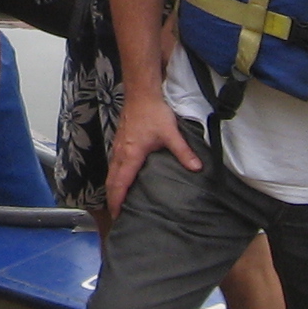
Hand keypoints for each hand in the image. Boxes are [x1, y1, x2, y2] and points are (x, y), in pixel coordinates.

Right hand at [106, 84, 200, 221]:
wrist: (141, 94)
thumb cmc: (153, 112)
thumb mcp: (171, 133)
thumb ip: (183, 152)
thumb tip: (197, 168)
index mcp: (131, 154)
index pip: (120, 182)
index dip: (117, 200)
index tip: (116, 215)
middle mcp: (120, 152)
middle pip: (111, 180)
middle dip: (112, 198)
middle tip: (115, 214)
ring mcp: (118, 146)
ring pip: (110, 171)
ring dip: (112, 187)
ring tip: (117, 200)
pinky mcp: (119, 141)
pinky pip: (113, 163)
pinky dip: (114, 175)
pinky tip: (121, 178)